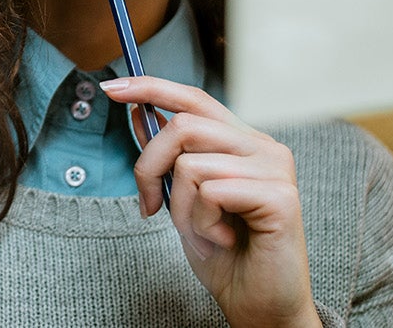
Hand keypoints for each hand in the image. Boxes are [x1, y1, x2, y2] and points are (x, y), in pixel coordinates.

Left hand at [99, 75, 320, 327]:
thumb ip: (168, 158)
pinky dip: (202, 223)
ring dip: (181, 208)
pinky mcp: (281, 197)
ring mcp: (276, 169)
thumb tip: (137, 115)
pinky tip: (223, 240)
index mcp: (243, 142)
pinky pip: (211, 192)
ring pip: (191, 163)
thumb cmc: (225, 256)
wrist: (259, 307)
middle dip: (149, 167)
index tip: (111, 88)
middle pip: (182, 126)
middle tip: (150, 206)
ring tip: (203, 232)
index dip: (150, 87)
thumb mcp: (182, 200)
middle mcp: (264, 147)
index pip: (194, 99)